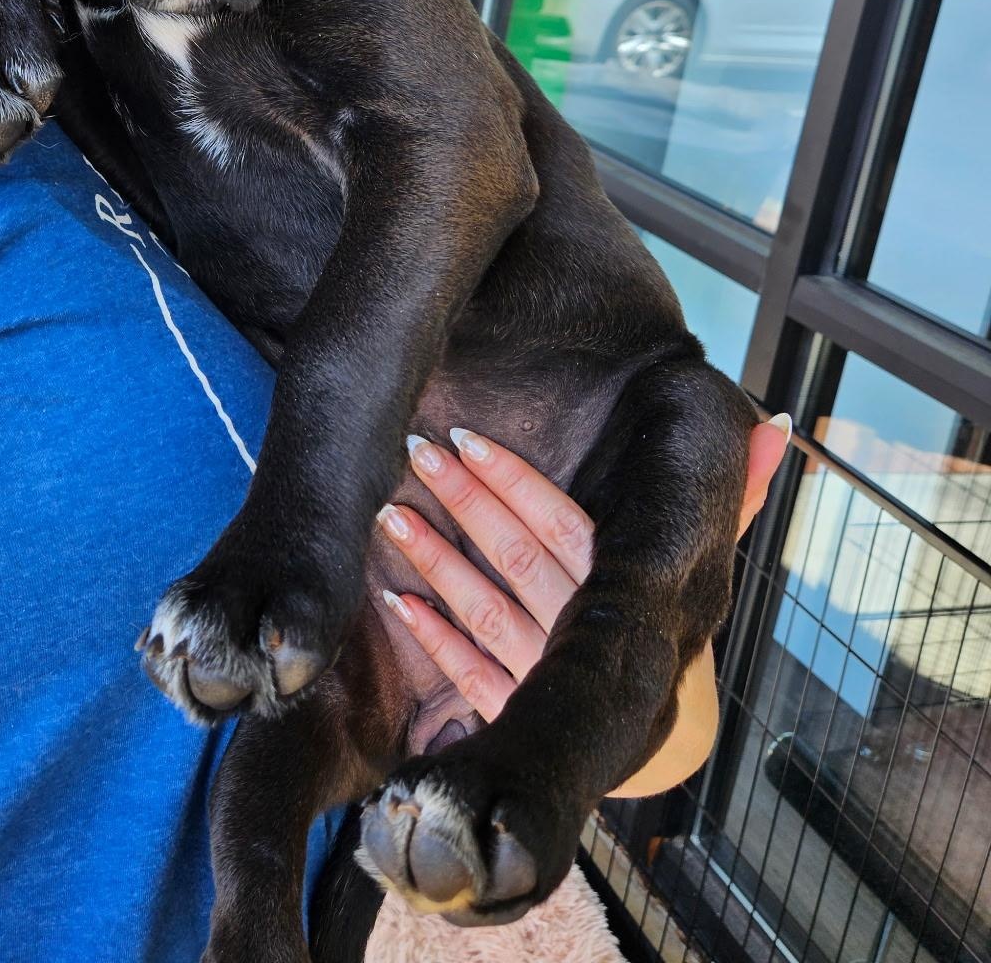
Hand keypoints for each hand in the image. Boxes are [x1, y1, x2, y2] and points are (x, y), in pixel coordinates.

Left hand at [376, 412, 791, 797]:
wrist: (657, 745)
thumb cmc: (667, 629)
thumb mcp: (701, 566)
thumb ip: (737, 498)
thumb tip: (781, 427)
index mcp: (625, 587)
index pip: (564, 525)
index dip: (514, 481)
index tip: (467, 439)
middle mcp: (585, 628)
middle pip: (516, 557)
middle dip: (465, 501)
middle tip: (417, 451)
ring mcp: (548, 673)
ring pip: (484, 610)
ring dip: (435, 562)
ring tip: (390, 515)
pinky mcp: (518, 710)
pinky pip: (469, 674)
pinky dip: (433, 638)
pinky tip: (397, 600)